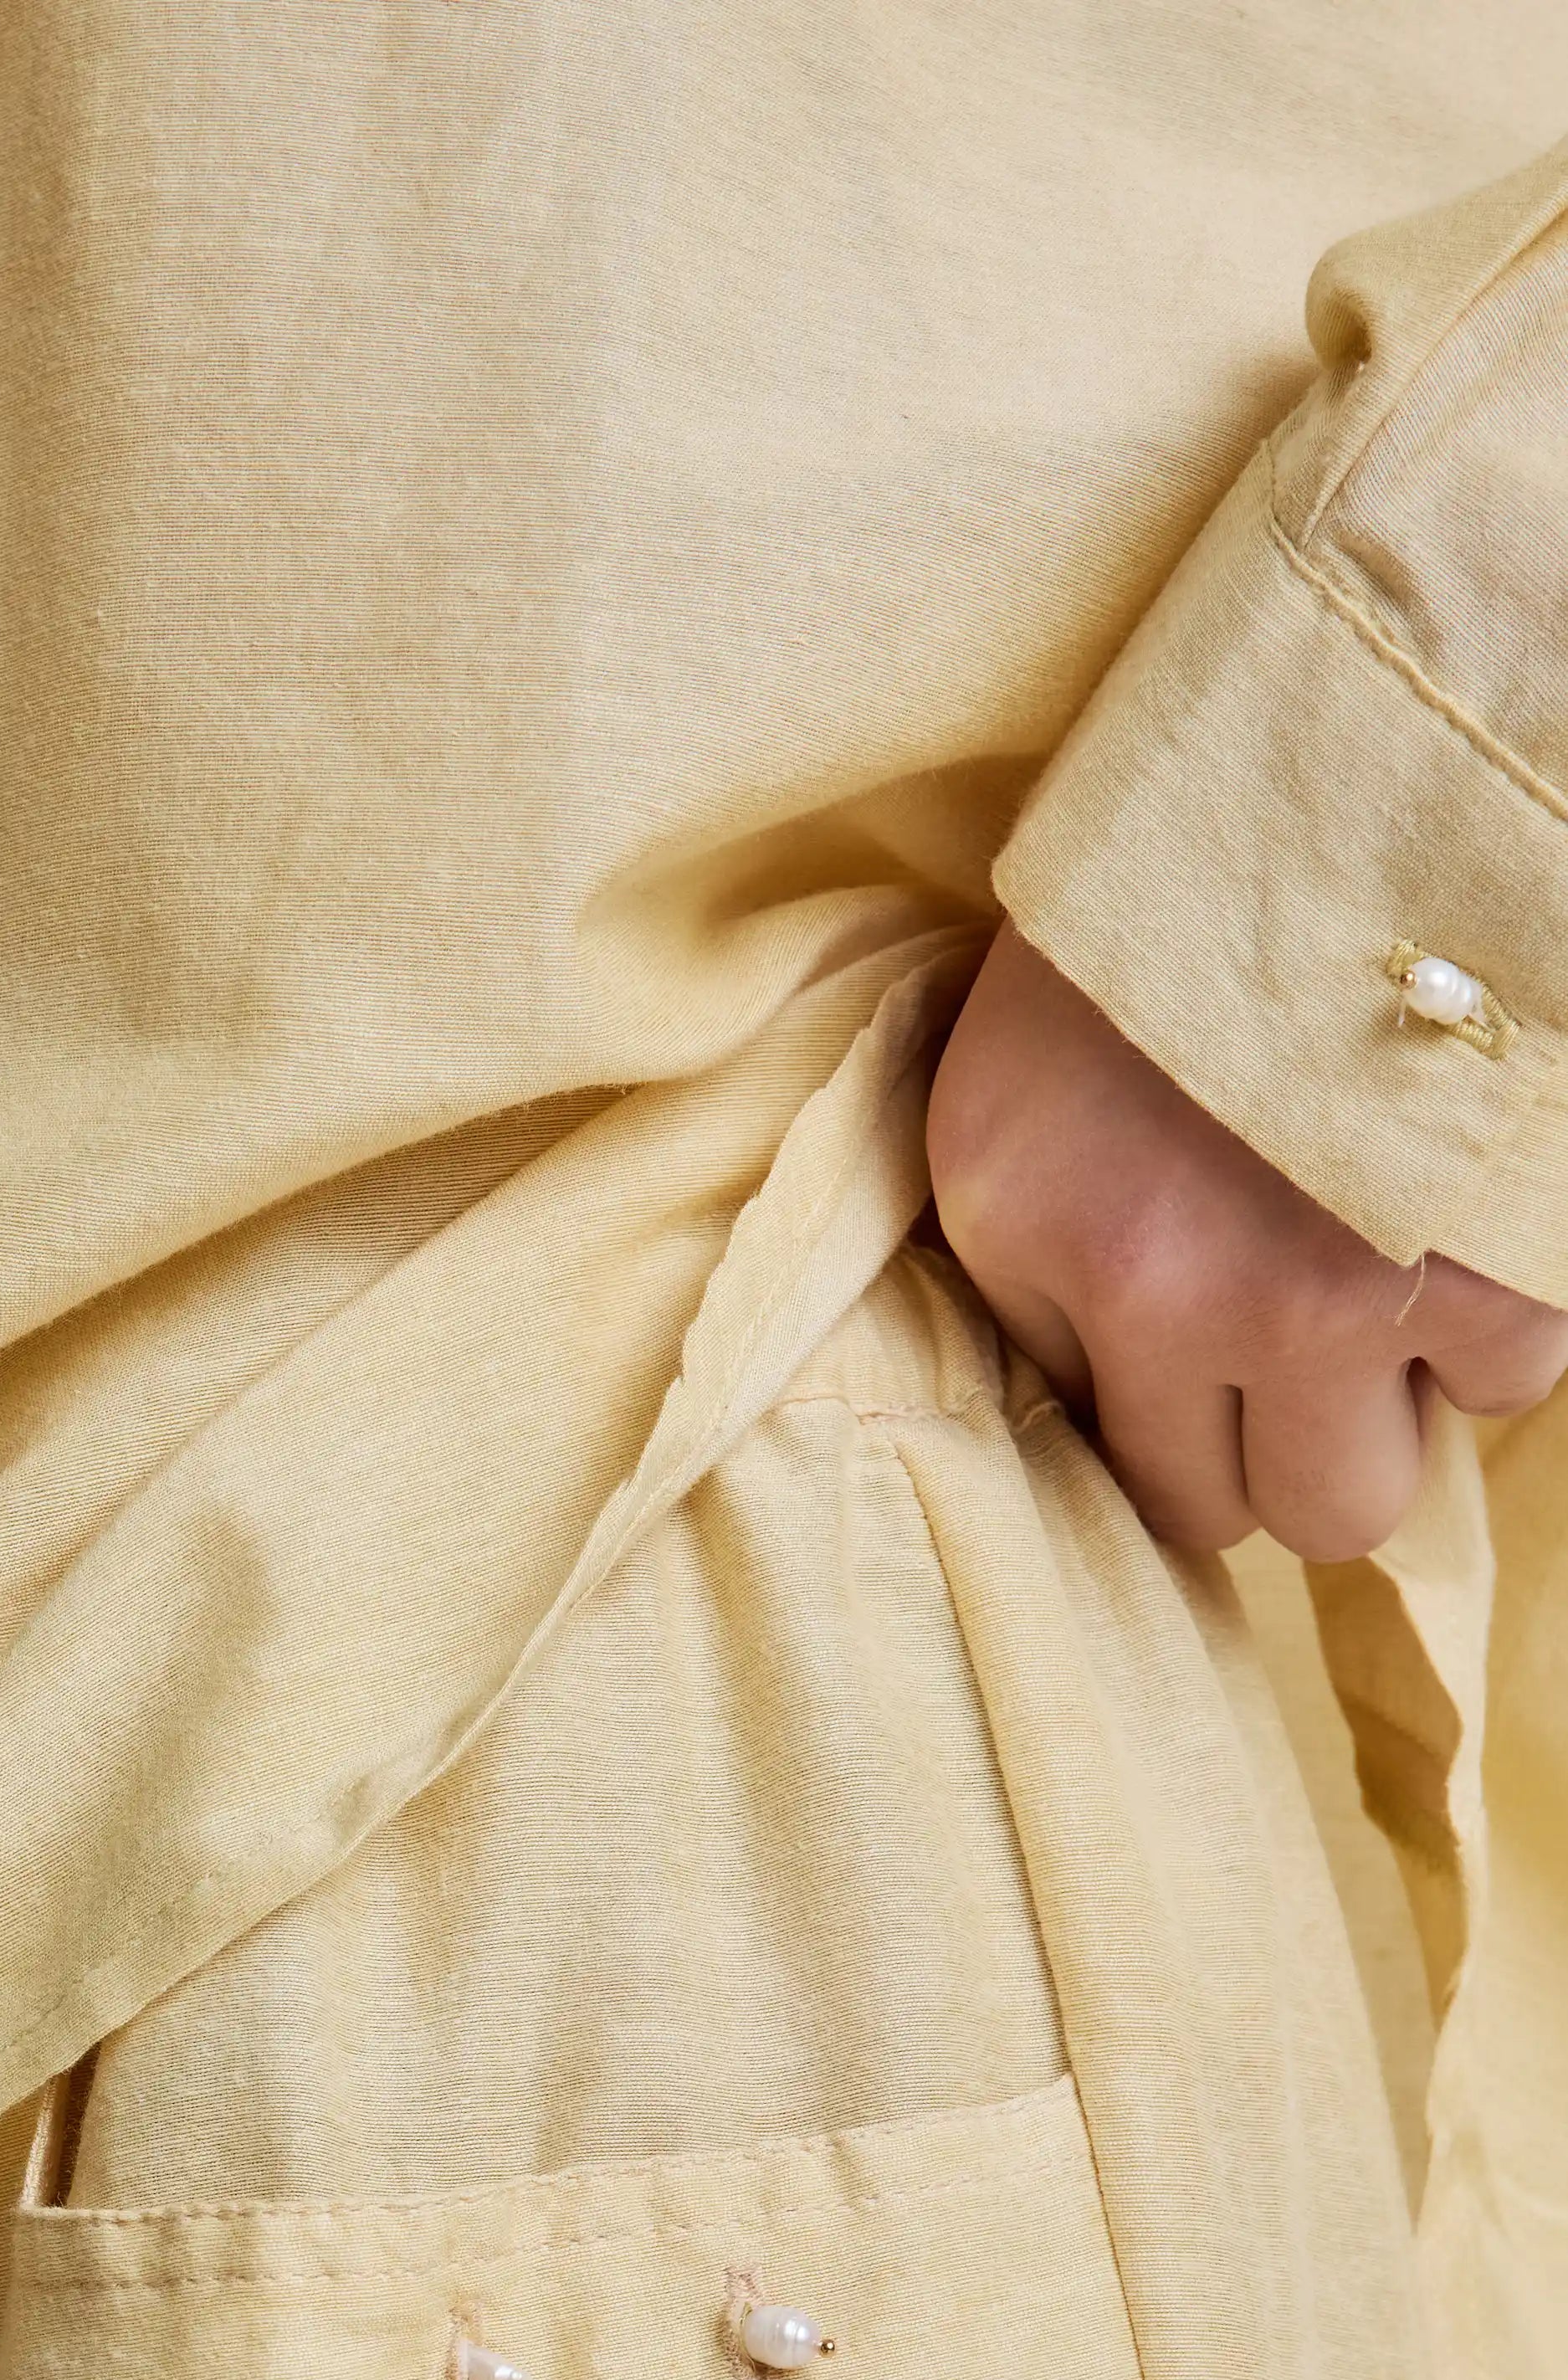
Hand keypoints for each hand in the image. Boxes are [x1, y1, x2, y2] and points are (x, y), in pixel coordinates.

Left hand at [925, 926, 1567, 1563]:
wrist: (1413, 725)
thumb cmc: (1231, 862)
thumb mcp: (1064, 1028)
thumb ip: (1070, 1215)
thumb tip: (1127, 1389)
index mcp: (1021, 1206)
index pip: (1077, 1428)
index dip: (1161, 1380)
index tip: (1211, 1307)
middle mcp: (1152, 1283)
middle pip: (1209, 1508)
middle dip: (1265, 1438)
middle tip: (1316, 1319)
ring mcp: (1321, 1303)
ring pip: (1344, 1500)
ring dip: (1380, 1408)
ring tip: (1399, 1263)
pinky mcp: (1485, 1290)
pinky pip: (1496, 1394)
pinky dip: (1505, 1323)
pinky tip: (1482, 1202)